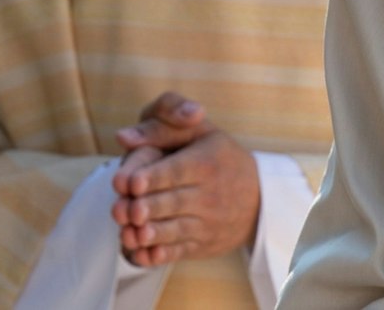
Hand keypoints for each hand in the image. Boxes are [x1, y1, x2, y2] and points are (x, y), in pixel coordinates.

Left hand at [110, 94, 260, 267]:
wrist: (260, 198)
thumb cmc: (220, 158)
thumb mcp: (201, 132)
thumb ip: (163, 127)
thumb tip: (123, 136)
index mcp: (206, 163)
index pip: (177, 171)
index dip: (154, 177)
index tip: (132, 182)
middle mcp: (209, 195)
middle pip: (173, 202)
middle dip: (148, 207)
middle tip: (125, 210)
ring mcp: (207, 223)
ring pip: (176, 229)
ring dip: (152, 234)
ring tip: (131, 234)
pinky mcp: (203, 244)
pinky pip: (180, 251)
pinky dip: (161, 255)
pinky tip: (143, 254)